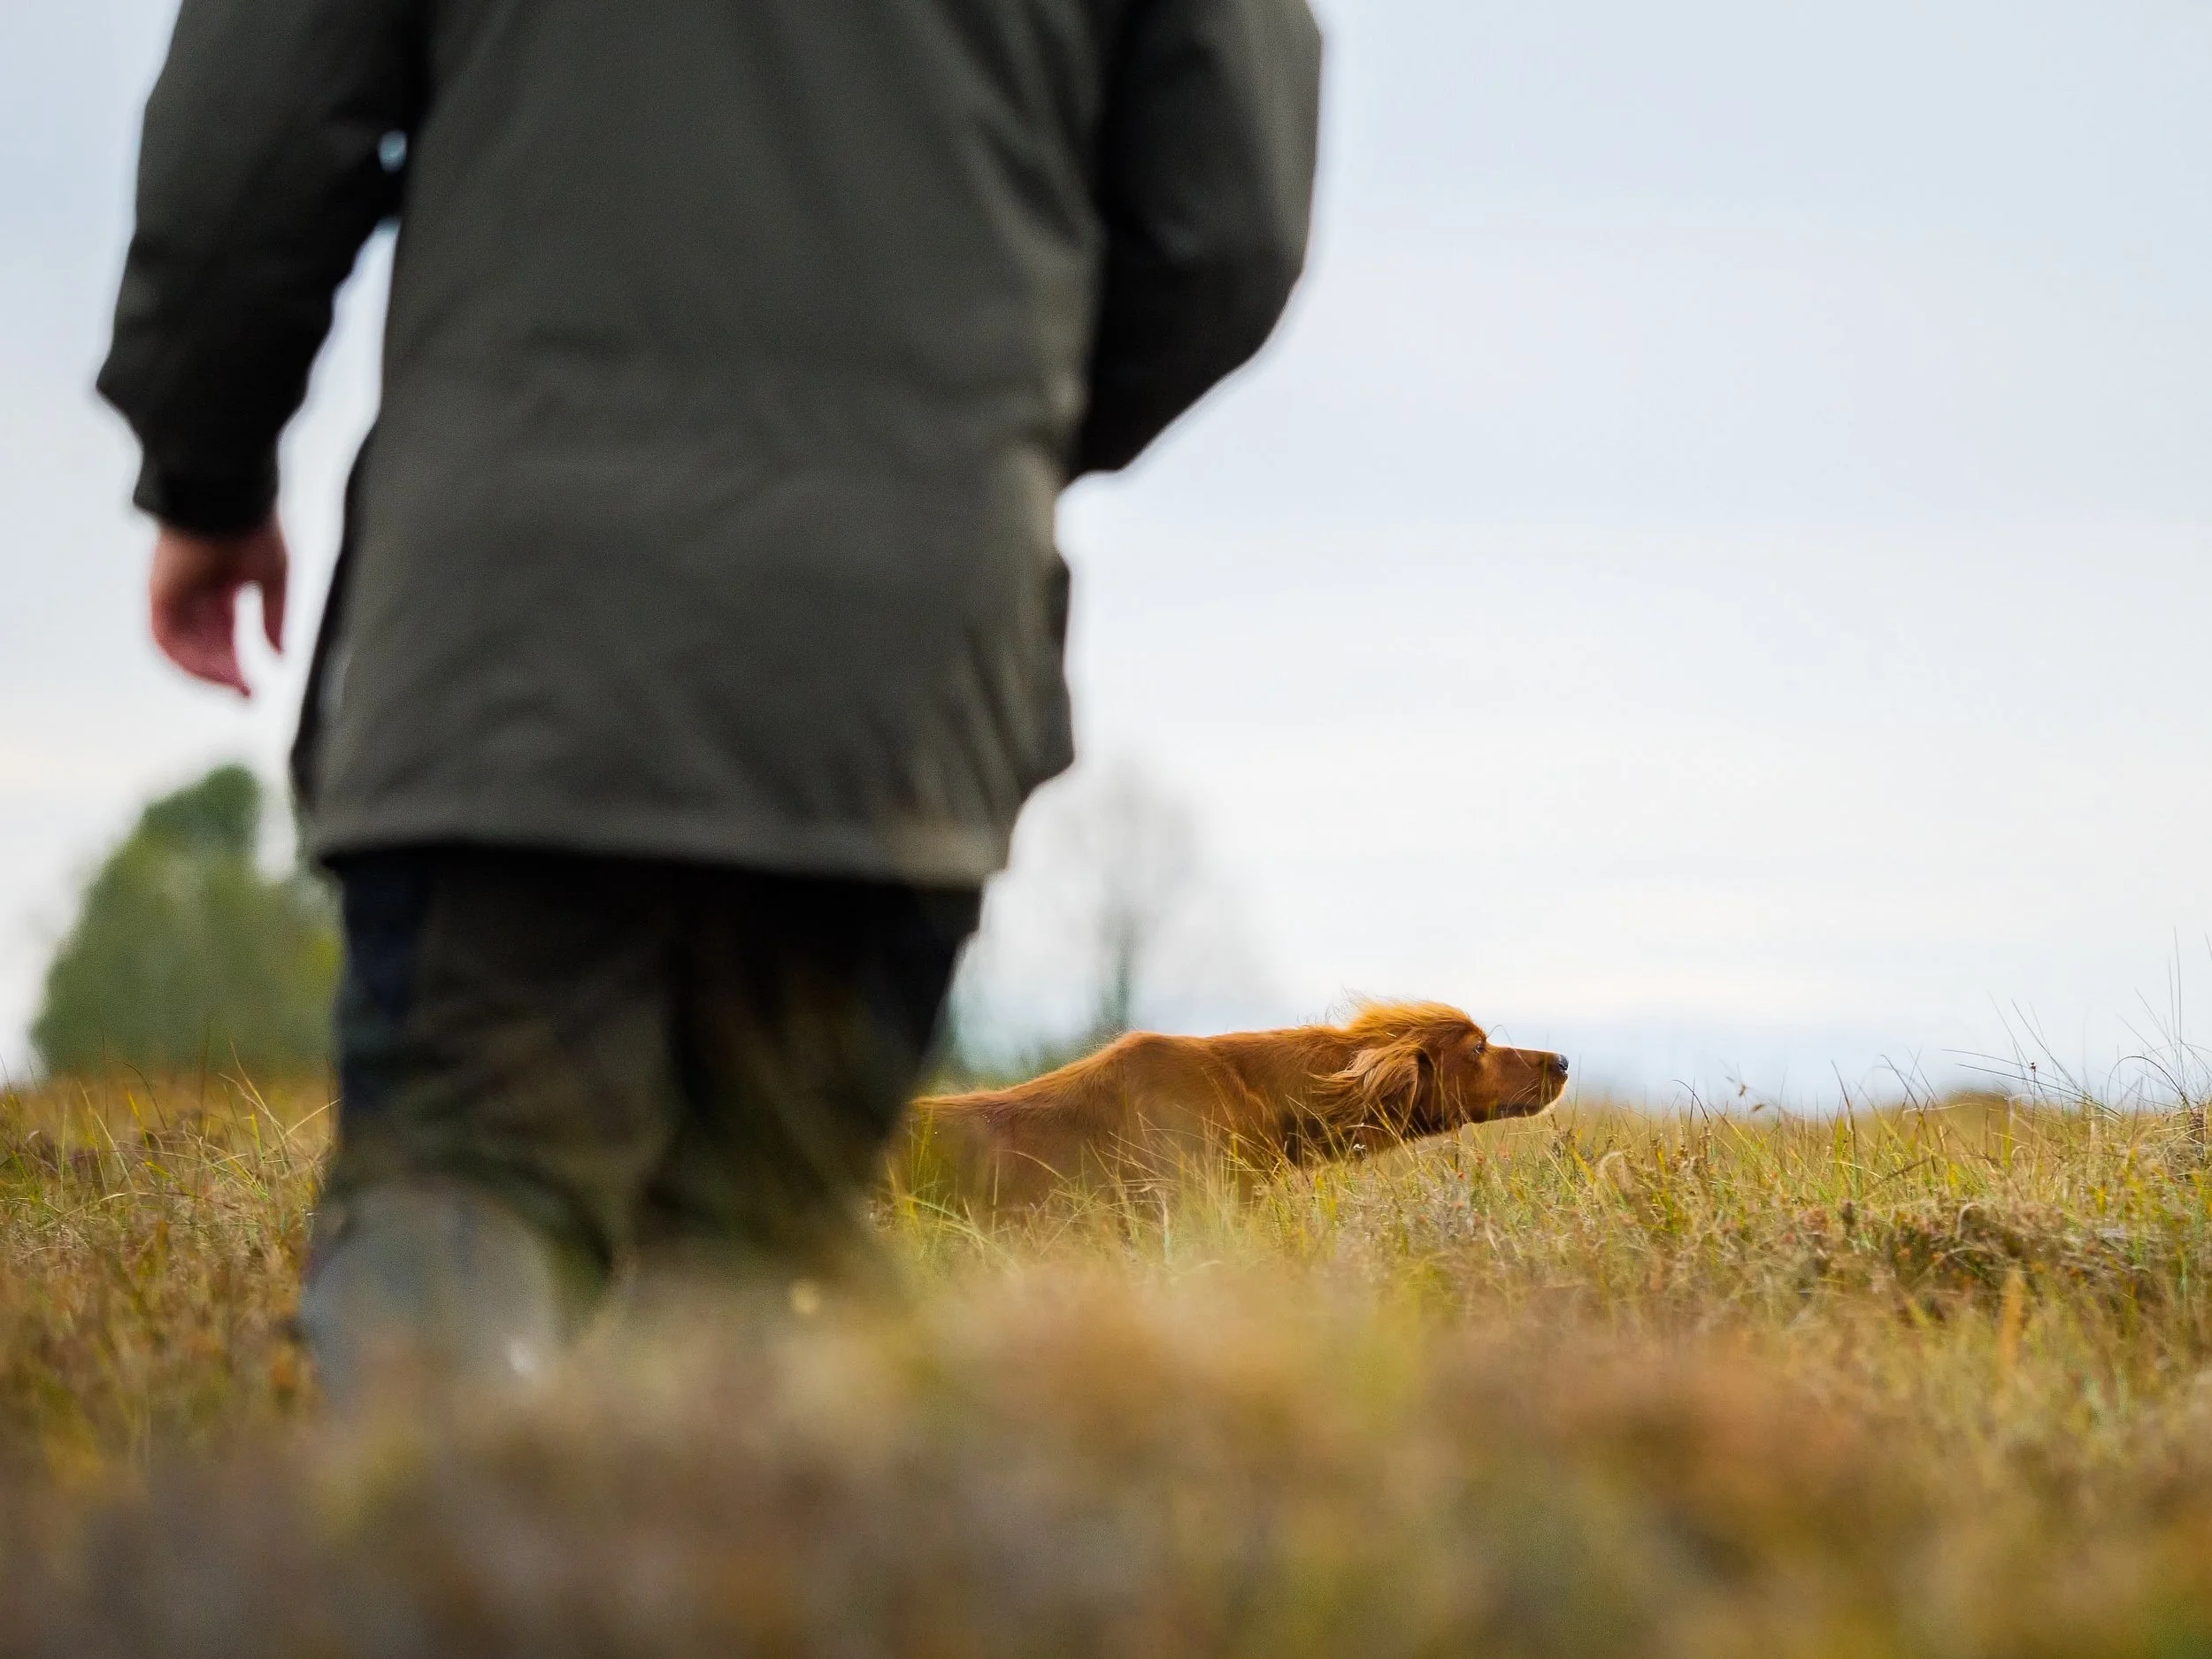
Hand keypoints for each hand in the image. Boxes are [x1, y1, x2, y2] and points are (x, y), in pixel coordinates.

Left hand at [148, 517, 289, 696]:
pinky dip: (187, 660)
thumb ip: (275, 619)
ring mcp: (174, 596)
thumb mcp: (275, 580)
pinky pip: (166, 640)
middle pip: (204, 648)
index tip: (256, 690)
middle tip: (247, 696)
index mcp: (221, 589)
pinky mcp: (159, 595)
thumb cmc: (254, 529)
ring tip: (235, 685)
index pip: (224, 638)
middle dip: (225, 675)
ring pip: (185, 649)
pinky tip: (214, 672)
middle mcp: (194, 596)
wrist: (228, 499)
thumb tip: (282, 658)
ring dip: (208, 672)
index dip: (238, 666)